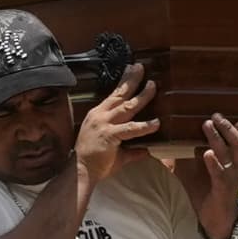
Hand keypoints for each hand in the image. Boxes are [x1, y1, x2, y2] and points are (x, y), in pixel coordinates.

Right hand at [71, 67, 161, 190]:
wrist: (80, 171)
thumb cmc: (94, 161)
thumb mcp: (114, 151)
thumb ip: (132, 149)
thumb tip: (146, 150)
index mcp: (98, 115)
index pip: (113, 95)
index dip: (123, 82)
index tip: (131, 69)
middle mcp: (100, 116)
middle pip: (119, 94)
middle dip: (131, 80)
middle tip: (141, 67)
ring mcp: (104, 124)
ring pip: (127, 107)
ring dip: (141, 96)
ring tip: (152, 86)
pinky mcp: (109, 135)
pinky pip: (130, 128)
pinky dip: (144, 125)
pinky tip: (157, 122)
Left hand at [189, 113, 237, 229]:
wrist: (215, 221)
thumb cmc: (209, 192)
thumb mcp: (201, 169)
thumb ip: (193, 153)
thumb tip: (176, 137)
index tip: (234, 119)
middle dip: (228, 128)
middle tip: (215, 117)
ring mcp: (233, 179)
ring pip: (232, 154)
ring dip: (219, 138)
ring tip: (208, 126)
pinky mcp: (223, 190)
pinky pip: (221, 175)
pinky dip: (214, 163)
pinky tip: (206, 153)